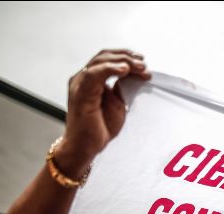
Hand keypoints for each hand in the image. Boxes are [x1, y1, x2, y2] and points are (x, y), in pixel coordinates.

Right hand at [56, 49, 150, 175]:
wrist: (86, 146)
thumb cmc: (99, 127)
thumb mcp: (117, 103)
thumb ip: (122, 88)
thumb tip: (134, 76)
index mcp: (91, 79)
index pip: (108, 59)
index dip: (126, 57)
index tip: (143, 63)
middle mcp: (83, 78)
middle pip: (104, 56)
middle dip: (127, 57)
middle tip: (144, 64)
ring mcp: (79, 85)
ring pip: (100, 62)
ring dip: (122, 61)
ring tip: (139, 66)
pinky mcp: (80, 94)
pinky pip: (94, 74)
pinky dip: (110, 69)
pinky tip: (124, 70)